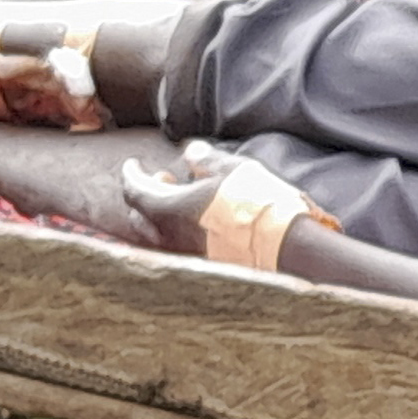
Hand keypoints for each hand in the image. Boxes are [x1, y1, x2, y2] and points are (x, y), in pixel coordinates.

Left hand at [119, 141, 246, 257]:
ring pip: (157, 236)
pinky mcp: (204, 265)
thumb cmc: (255, 204)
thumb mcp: (230, 169)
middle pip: (140, 217)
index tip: (134, 164)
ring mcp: (186, 254)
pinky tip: (195, 222)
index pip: (135, 190)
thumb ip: (204, 159)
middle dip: (145, 196)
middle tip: (162, 180)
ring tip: (179, 202)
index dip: (131, 174)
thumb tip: (190, 152)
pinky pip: (176, 248)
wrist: (285, 245)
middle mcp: (170, 236)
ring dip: (160, 216)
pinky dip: (176, 232)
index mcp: (168, 209)